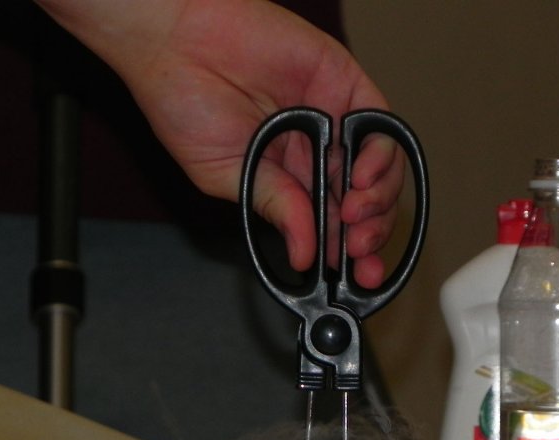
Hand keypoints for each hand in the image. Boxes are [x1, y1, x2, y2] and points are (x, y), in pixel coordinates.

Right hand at [35, 0, 404, 287]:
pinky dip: (380, 157)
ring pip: (379, 170)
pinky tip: (359, 177)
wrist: (177, 42)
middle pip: (362, 203)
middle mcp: (314, 151)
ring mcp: (332, 120)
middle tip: (358, 254)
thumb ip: (274, 208)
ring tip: (352, 216)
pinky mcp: (344, 85)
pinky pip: (381, 127)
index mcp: (285, 179)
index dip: (348, 253)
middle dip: (367, 235)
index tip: (355, 278)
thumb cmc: (185, 103)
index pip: (330, 224)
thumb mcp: (227, 177)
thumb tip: (304, 254)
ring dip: (375, 202)